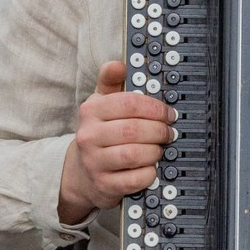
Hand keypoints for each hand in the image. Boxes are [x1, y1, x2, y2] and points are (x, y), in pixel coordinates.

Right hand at [58, 60, 174, 225]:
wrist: (80, 173)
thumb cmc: (99, 134)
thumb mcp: (101, 105)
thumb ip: (110, 82)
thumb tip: (118, 64)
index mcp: (91, 111)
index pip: (129, 103)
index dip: (155, 108)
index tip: (168, 113)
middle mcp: (88, 136)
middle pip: (134, 129)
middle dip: (159, 130)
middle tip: (169, 132)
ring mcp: (94, 163)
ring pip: (135, 154)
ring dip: (155, 151)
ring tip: (159, 149)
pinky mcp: (103, 186)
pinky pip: (135, 179)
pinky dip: (149, 173)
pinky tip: (150, 168)